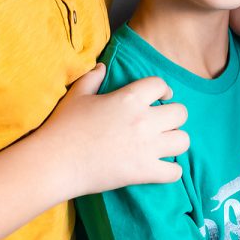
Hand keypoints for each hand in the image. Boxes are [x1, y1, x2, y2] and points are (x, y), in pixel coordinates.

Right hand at [35, 66, 188, 198]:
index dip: (163, 90)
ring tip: (164, 145)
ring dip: (175, 142)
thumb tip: (102, 67)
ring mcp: (147, 147)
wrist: (55, 162)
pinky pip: (175, 172)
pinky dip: (170, 171)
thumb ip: (92, 77)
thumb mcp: (77, 95)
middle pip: (181, 113)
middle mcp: (144, 120)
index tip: (161, 97)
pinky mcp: (144, 172)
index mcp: (129, 98)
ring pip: (184, 141)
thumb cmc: (63, 126)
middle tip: (162, 123)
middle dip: (173, 117)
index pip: (161, 85)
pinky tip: (159, 168)